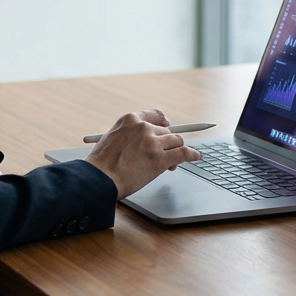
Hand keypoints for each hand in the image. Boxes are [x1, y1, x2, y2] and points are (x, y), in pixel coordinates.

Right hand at [85, 109, 201, 200]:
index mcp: (130, 120)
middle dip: (167, 144)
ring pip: (177, 141)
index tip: (168, 127)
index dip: (164, 123)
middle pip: (167, 131)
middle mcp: (143, 127)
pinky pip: (184, 153)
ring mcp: (152, 142)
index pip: (155, 115)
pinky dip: (192, 154)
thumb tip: (148, 143)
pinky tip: (196, 157)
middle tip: (165, 156)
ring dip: (177, 151)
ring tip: (173, 164)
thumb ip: (130, 136)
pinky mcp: (160, 159)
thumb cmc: (102, 165)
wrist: (99, 179)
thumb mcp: (113, 138)